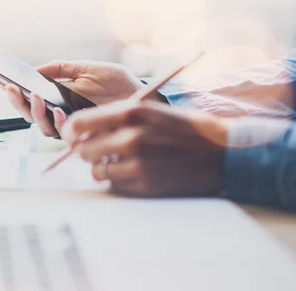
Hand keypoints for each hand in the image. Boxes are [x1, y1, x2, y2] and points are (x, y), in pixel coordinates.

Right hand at [0, 60, 162, 136]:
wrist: (143, 97)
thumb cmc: (117, 83)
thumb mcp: (89, 68)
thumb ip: (63, 68)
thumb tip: (37, 69)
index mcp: (58, 97)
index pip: (30, 97)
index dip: (13, 92)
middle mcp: (61, 114)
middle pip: (29, 114)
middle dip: (17, 102)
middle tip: (11, 88)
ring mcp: (72, 127)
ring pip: (42, 127)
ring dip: (35, 112)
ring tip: (34, 96)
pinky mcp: (84, 137)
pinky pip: (65, 135)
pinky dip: (59, 123)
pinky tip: (59, 112)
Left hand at [61, 101, 229, 196]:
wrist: (224, 152)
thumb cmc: (185, 128)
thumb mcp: (151, 110)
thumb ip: (116, 118)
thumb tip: (81, 130)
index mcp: (131, 111)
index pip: (79, 123)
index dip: (71, 131)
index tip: (72, 135)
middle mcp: (130, 137)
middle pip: (82, 150)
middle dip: (86, 151)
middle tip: (97, 150)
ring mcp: (137, 163)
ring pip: (96, 170)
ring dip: (102, 167)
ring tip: (119, 161)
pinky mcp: (145, 185)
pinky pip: (114, 184)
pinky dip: (119, 179)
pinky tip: (136, 171)